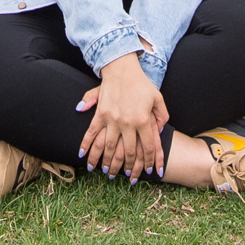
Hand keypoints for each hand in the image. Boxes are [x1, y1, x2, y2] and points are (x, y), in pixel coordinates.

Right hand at [77, 54, 167, 181]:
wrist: (122, 69)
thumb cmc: (142, 83)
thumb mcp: (158, 98)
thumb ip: (162, 116)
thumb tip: (159, 131)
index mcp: (142, 120)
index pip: (147, 147)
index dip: (149, 161)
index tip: (149, 170)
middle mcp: (127, 123)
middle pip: (127, 152)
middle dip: (128, 167)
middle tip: (127, 176)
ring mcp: (111, 119)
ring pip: (108, 147)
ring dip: (106, 162)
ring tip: (105, 172)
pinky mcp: (100, 114)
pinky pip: (91, 133)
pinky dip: (86, 145)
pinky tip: (82, 155)